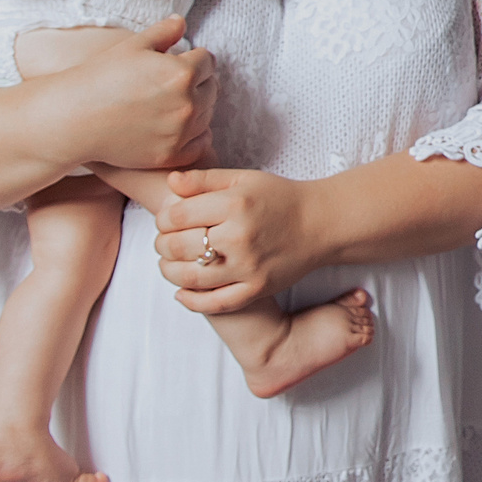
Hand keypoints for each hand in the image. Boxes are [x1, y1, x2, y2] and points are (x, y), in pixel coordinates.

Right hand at [50, 18, 217, 171]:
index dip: (192, 59)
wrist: (74, 118)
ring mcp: (181, 132)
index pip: (207, 61)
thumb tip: (181, 22)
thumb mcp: (132, 47)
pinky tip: (174, 126)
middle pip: (211, 87)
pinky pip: (201, 143)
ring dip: (195, 107)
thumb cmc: (100, 77)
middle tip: (170, 84)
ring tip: (166, 104)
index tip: (176, 63)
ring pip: (207, 115)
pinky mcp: (172, 155)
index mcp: (182, 73)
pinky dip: (193, 135)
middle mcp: (188, 103)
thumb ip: (163, 32)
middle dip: (197, 82)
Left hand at [154, 168, 326, 311]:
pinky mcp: (256, 289)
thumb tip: (170, 182)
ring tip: (169, 264)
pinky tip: (181, 293)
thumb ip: (204, 179)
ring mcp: (248, 267)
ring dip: (169, 271)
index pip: (176, 216)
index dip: (162, 219)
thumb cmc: (280, 198)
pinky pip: (215, 303)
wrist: (320, 223)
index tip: (167, 220)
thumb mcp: (244, 178)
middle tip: (164, 242)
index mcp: (235, 204)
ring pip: (189, 277)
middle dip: (162, 245)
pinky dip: (191, 301)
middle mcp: (239, 236)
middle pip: (177, 247)